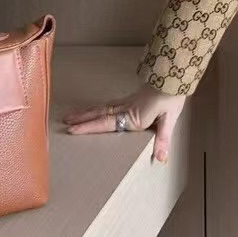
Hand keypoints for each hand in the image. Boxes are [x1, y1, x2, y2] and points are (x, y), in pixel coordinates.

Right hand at [62, 84, 185, 164]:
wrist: (174, 78)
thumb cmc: (171, 98)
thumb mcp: (169, 119)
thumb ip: (163, 139)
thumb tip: (160, 158)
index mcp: (133, 118)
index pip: (106, 124)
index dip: (88, 127)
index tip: (72, 130)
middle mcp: (126, 110)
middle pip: (99, 115)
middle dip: (81, 119)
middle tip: (64, 122)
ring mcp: (127, 103)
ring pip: (102, 108)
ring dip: (86, 113)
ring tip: (71, 115)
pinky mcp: (131, 99)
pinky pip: (109, 104)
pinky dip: (98, 108)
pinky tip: (94, 109)